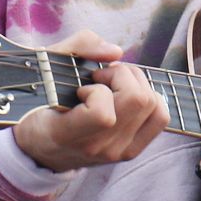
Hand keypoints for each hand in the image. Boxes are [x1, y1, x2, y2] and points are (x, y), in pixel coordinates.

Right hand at [13, 29, 170, 172]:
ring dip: (136, 84)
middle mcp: (97, 147)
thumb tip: (117, 52)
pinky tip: (128, 96)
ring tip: (113, 85)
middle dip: (122, 75)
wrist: (40, 147)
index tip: (82, 88)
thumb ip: (77, 48)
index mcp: (67, 134)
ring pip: (153, 105)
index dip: (98, 91)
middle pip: (137, 101)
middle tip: (101, 77)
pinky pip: (160, 117)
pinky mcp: (132, 151)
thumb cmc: (39, 102)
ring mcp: (117, 153)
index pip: (103, 115)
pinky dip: (150, 99)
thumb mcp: (45, 67)